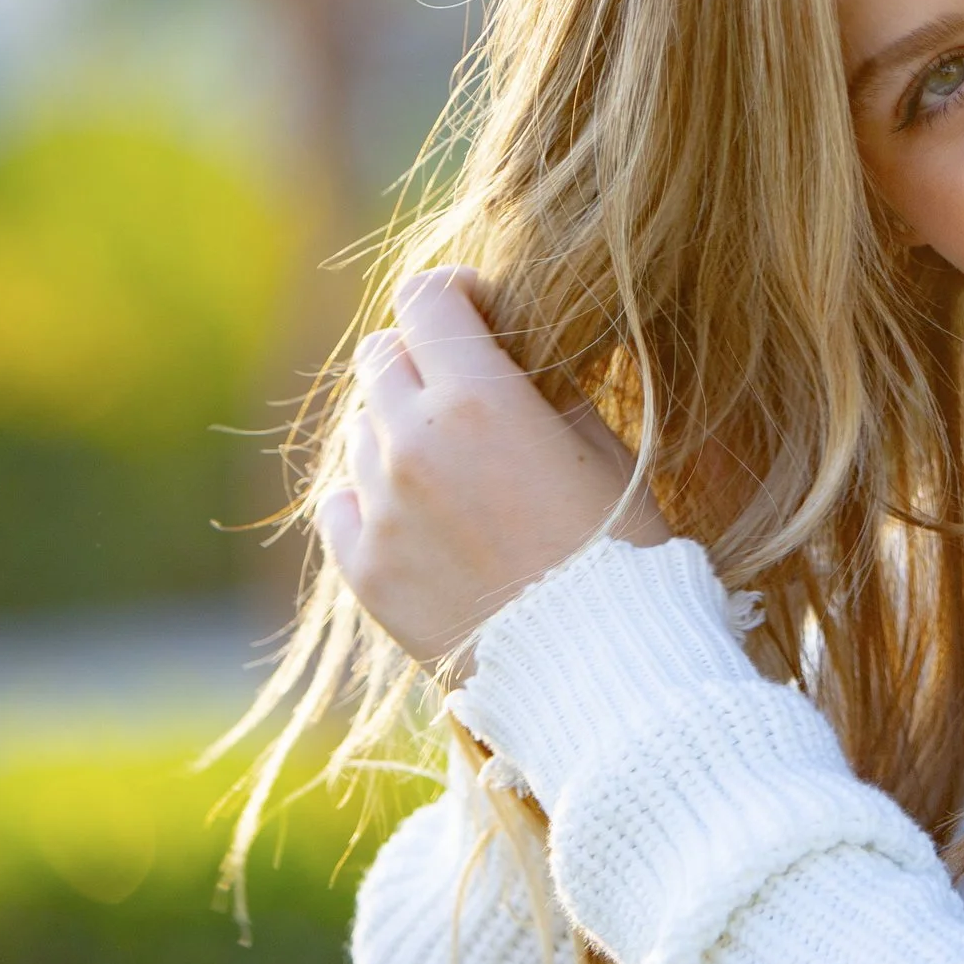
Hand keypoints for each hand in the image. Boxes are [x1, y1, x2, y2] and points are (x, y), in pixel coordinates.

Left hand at [314, 266, 670, 666]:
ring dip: (400, 431)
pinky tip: (419, 514)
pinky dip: (372, 495)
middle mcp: (412, 442)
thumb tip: (511, 356)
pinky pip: (340, 502)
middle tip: (466, 391)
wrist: (597, 669)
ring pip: (361, 429)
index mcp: (478, 397)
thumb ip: (543, 389)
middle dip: (423, 359)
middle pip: (381, 355)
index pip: (426, 298)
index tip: (481, 313)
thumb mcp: (606, 449)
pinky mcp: (364, 569)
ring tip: (458, 470)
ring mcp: (380, 509)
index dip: (455, 294)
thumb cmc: (622, 553)